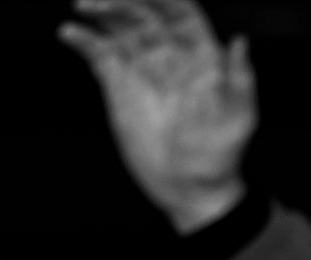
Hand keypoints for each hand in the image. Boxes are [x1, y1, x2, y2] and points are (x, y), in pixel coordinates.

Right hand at [59, 0, 257, 235]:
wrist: (191, 189)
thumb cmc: (221, 156)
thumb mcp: (239, 120)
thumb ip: (240, 79)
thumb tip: (240, 40)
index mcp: (201, 57)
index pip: (181, 13)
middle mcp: (170, 56)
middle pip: (144, 13)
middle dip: (123, 2)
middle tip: (100, 2)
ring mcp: (143, 68)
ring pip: (119, 27)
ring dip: (101, 12)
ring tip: (82, 7)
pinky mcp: (119, 85)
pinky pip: (98, 53)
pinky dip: (83, 40)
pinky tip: (69, 33)